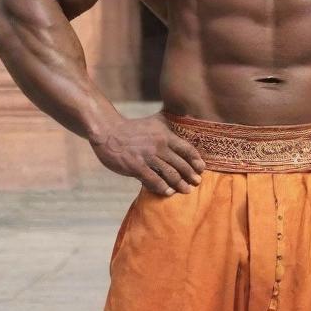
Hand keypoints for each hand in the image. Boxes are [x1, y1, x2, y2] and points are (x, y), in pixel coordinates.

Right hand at [89, 114, 205, 195]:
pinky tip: (168, 192)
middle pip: (180, 163)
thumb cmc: (133, 128)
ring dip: (180, 184)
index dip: (196, 160)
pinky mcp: (136, 166)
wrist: (109, 132)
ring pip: (169, 173)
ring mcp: (147, 157)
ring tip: (186, 190)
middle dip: (191, 174)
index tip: (201, 168)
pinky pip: (153, 180)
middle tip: (197, 182)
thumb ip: (170, 122)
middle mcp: (159, 146)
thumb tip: (187, 118)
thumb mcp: (155, 120)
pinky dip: (163, 187)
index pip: (186, 148)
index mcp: (165, 135)